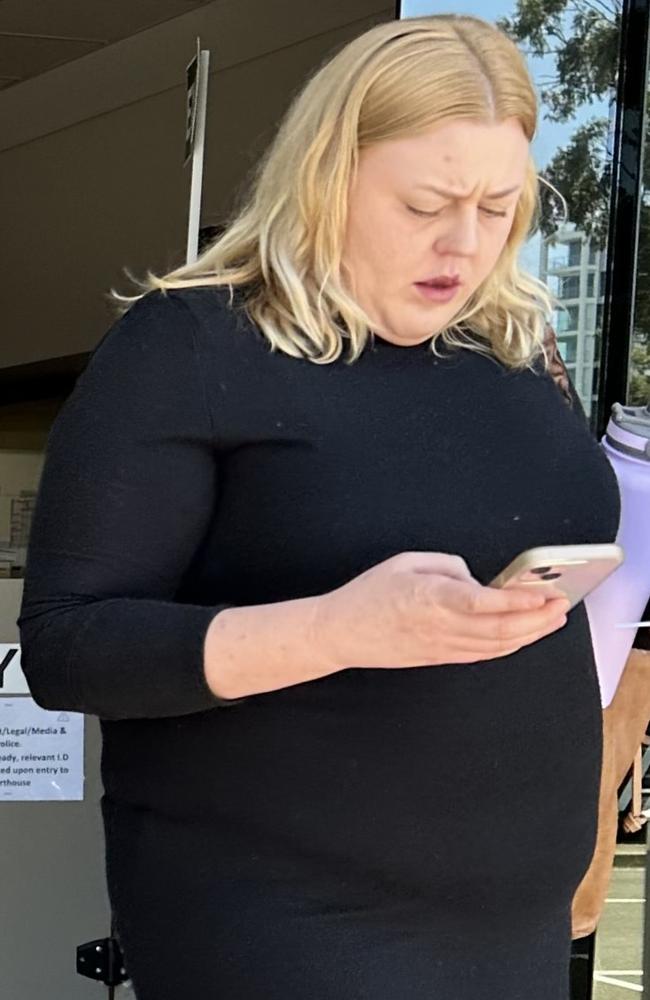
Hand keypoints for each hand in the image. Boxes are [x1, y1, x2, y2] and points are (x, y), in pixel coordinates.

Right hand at [313, 551, 570, 669]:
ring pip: (497, 646)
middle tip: (562, 606)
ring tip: (553, 621)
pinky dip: (509, 646)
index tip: (544, 595)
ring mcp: (442, 647)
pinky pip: (483, 655)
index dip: (518, 601)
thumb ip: (447, 565)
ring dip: (530, 635)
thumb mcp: (405, 562)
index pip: (484, 602)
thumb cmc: (369, 594)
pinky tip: (524, 636)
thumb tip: (476, 579)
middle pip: (500, 629)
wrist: (342, 633)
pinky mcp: (440, 659)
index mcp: (431, 598)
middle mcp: (441, 627)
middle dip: (538, 620)